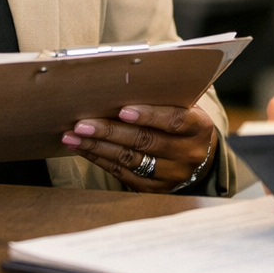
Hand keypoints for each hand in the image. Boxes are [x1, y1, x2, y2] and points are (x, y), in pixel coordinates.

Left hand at [62, 104, 218, 192]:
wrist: (198, 155)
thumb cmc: (183, 120)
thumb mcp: (185, 106)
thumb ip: (164, 98)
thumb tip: (124, 83)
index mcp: (199, 128)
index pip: (174, 120)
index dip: (149, 115)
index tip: (122, 110)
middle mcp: (188, 154)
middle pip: (146, 142)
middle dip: (110, 131)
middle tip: (83, 124)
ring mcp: (172, 175)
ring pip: (130, 160)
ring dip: (98, 147)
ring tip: (74, 136)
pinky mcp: (155, 189)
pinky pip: (123, 173)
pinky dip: (100, 160)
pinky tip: (83, 149)